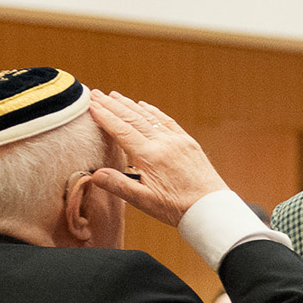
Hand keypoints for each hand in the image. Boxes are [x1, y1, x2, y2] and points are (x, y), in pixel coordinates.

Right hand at [86, 91, 226, 225]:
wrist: (211, 208)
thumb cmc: (177, 208)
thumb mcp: (144, 201)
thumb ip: (119, 186)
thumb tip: (94, 174)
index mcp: (150, 156)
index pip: (121, 130)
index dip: (104, 116)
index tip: (90, 105)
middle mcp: (164, 143)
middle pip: (133, 118)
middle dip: (112, 105)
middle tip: (96, 94)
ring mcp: (178, 140)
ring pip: (149, 117)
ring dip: (130, 104)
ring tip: (114, 95)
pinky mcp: (189, 142)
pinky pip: (167, 121)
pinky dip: (153, 111)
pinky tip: (144, 105)